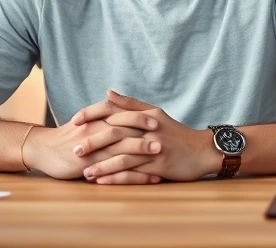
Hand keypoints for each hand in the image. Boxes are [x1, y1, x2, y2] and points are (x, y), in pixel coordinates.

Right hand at [21, 112, 160, 181]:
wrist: (43, 149)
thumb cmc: (66, 137)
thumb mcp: (85, 122)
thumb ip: (103, 115)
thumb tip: (119, 107)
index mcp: (96, 119)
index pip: (121, 114)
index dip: (139, 116)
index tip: (158, 117)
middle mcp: (95, 130)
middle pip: (124, 129)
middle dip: (145, 131)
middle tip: (164, 133)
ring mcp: (92, 149)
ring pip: (121, 148)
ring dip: (142, 151)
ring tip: (161, 153)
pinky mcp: (89, 166)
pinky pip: (117, 170)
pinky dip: (137, 175)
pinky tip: (152, 178)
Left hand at [72, 89, 221, 183]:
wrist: (202, 151)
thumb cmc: (175, 132)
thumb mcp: (155, 113)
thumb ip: (130, 104)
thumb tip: (107, 93)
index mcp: (145, 114)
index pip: (112, 109)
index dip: (91, 113)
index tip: (74, 120)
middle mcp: (147, 129)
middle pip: (114, 132)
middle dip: (92, 141)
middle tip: (74, 150)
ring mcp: (152, 148)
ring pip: (121, 155)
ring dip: (101, 164)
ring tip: (84, 172)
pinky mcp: (157, 166)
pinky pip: (132, 172)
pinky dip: (116, 177)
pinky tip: (102, 181)